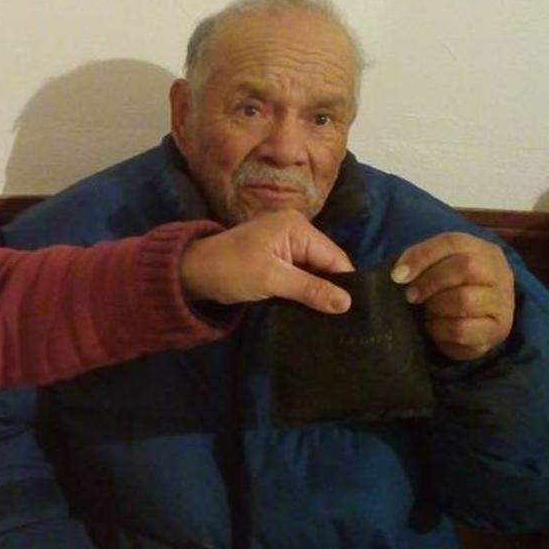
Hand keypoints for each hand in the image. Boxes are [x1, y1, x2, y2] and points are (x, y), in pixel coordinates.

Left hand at [180, 210, 353, 312]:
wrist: (192, 272)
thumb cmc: (231, 270)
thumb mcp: (272, 280)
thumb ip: (310, 289)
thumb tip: (346, 303)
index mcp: (298, 228)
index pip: (335, 257)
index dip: (345, 284)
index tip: (355, 313)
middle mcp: (296, 230)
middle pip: (327, 263)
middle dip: (332, 289)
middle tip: (345, 321)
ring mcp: (286, 243)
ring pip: (315, 270)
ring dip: (318, 292)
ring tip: (332, 319)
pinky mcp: (277, 258)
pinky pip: (300, 273)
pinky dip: (304, 289)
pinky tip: (311, 309)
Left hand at [391, 232, 513, 360]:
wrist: (477, 323)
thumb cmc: (451, 290)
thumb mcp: (438, 268)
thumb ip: (421, 262)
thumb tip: (399, 274)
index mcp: (483, 250)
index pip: (452, 242)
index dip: (422, 256)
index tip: (398, 275)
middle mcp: (499, 272)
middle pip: (465, 267)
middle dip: (429, 282)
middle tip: (411, 296)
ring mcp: (502, 302)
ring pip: (464, 300)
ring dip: (435, 308)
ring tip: (427, 313)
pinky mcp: (497, 330)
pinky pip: (462, 329)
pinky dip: (440, 330)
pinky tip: (434, 328)